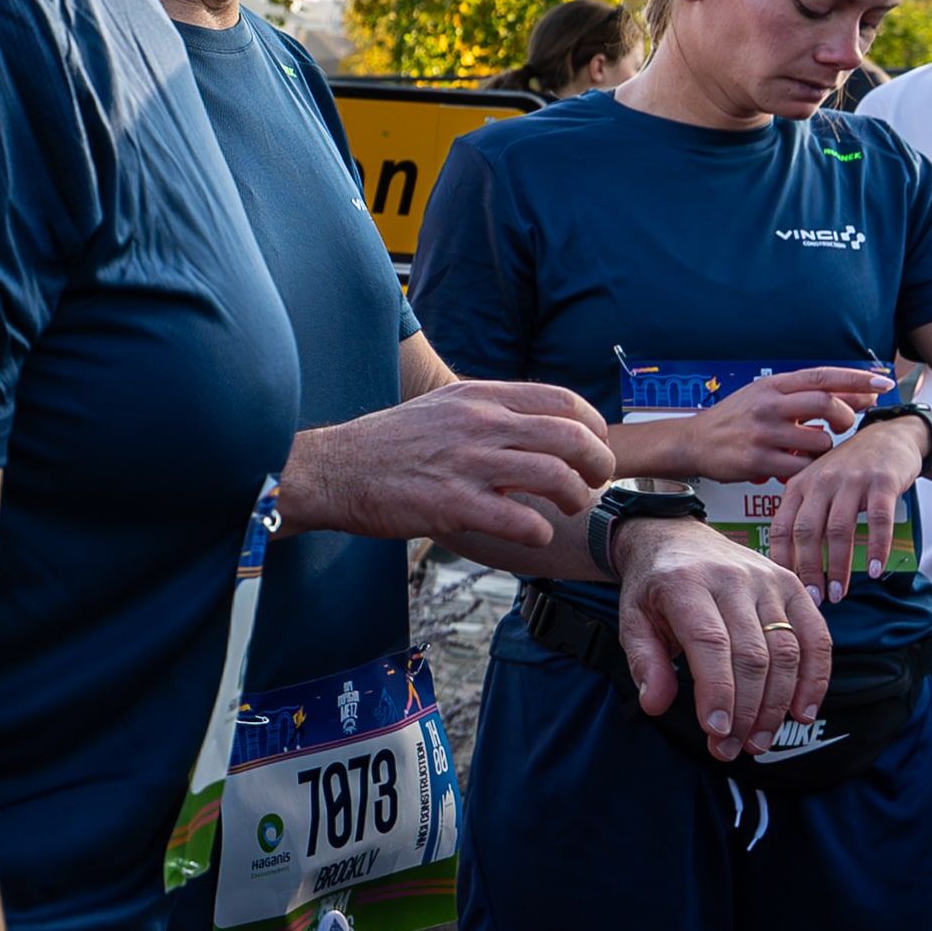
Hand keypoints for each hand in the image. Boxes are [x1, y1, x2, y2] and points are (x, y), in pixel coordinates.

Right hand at [278, 381, 612, 546]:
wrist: (332, 470)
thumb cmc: (387, 445)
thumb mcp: (441, 409)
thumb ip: (489, 414)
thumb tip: (536, 432)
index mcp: (479, 397)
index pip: (564, 401)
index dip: (594, 427)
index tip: (593, 449)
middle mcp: (478, 423)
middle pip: (573, 436)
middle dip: (599, 465)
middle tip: (594, 483)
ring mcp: (466, 463)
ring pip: (557, 476)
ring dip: (577, 498)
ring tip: (568, 509)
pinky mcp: (452, 504)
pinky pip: (522, 521)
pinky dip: (539, 532)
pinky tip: (530, 534)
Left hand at [612, 515, 834, 760]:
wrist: (674, 538)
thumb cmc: (653, 588)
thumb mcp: (631, 619)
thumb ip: (644, 661)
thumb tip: (655, 705)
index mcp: (685, 583)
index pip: (710, 643)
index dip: (718, 692)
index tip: (716, 733)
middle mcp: (732, 578)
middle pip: (753, 654)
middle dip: (746, 710)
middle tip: (734, 749)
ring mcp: (768, 580)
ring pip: (787, 651)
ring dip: (777, 704)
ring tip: (759, 741)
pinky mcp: (794, 586)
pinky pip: (816, 637)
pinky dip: (815, 679)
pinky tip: (801, 712)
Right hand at [657, 366, 887, 483]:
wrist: (692, 442)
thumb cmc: (737, 420)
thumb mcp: (766, 398)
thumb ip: (807, 396)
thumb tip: (860, 395)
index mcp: (772, 386)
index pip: (822, 376)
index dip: (856, 379)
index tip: (883, 383)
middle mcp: (767, 405)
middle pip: (825, 403)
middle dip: (845, 415)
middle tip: (844, 424)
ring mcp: (762, 433)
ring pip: (818, 441)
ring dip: (824, 449)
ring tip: (810, 450)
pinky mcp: (756, 460)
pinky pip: (800, 468)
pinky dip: (806, 469)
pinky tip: (795, 466)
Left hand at [767, 417, 925, 603]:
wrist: (889, 436)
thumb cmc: (848, 470)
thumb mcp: (817, 486)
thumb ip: (803, 515)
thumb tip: (788, 563)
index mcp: (798, 486)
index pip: (780, 527)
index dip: (782, 560)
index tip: (785, 588)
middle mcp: (820, 482)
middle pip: (806, 532)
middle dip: (809, 570)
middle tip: (815, 599)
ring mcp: (850, 481)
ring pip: (838, 530)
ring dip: (839, 566)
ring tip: (841, 593)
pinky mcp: (881, 482)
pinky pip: (877, 520)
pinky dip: (876, 548)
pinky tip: (877, 570)